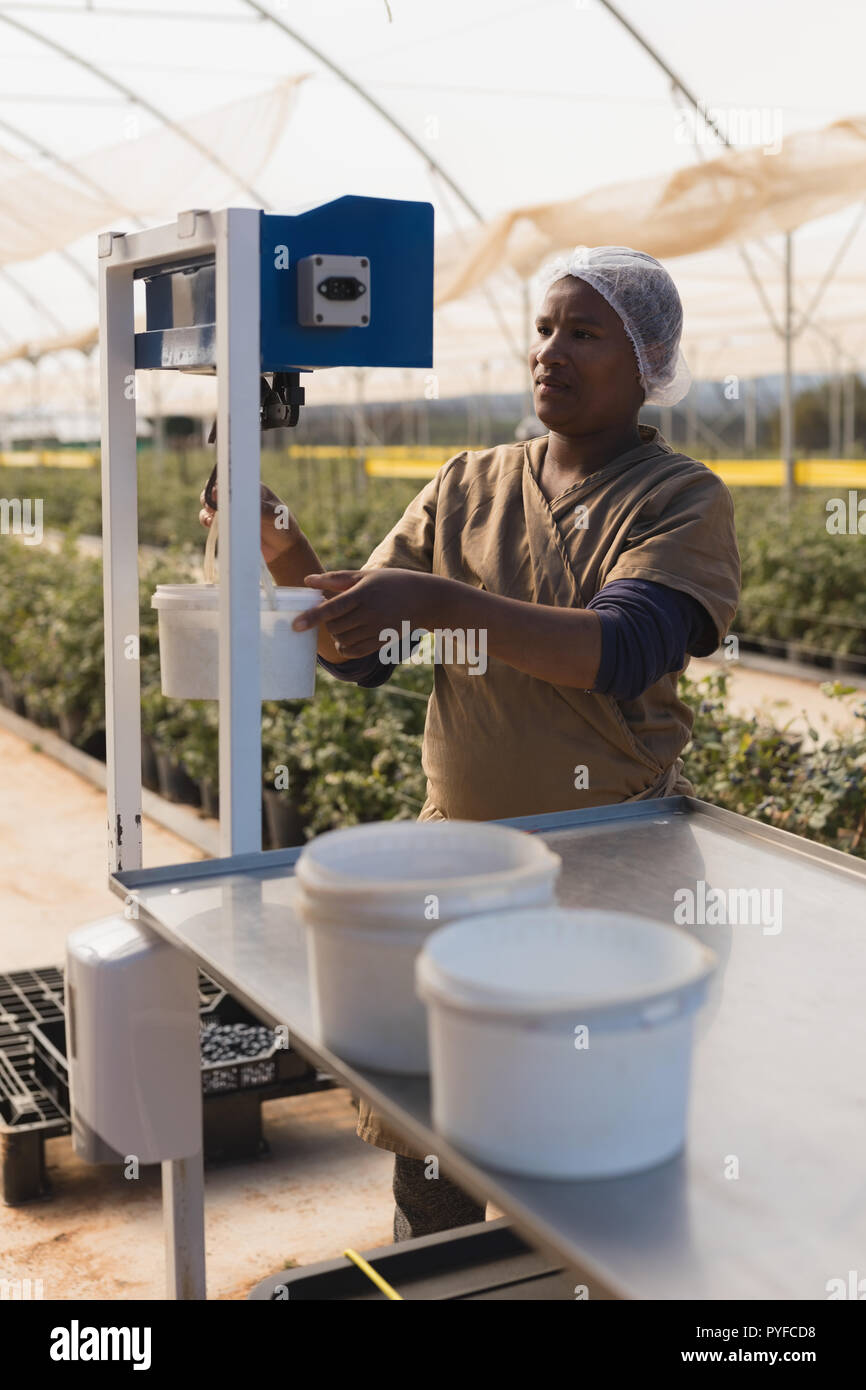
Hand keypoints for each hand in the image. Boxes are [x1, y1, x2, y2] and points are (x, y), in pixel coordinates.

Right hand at [198, 481, 299, 564]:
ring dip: (207, 510)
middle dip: (210, 497)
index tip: (218, 490)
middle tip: (213, 506)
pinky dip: (207, 521)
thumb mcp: (275, 515)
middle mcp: (239, 497)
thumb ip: (260, 508)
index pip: (232, 479)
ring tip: (212, 518)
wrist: (283, 547)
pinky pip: (212, 520)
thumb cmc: (283, 525)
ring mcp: (233, 511)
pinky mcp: (229, 525)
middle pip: (217, 491)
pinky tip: (210, 524)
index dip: (222, 483)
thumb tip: (241, 503)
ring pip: (211, 505)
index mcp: (251, 488)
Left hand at [292, 568, 441, 657]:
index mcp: (364, 593)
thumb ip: (335, 579)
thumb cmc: (391, 582)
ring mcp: (377, 629)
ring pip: (343, 640)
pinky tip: (345, 639)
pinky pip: (355, 651)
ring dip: (335, 634)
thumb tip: (308, 580)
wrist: (425, 599)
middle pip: (335, 626)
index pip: (332, 608)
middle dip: (326, 622)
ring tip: (340, 624)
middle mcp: (370, 613)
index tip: (295, 625)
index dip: (312, 617)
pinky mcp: (382, 641)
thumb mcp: (365, 575)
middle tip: (331, 614)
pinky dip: (345, 647)